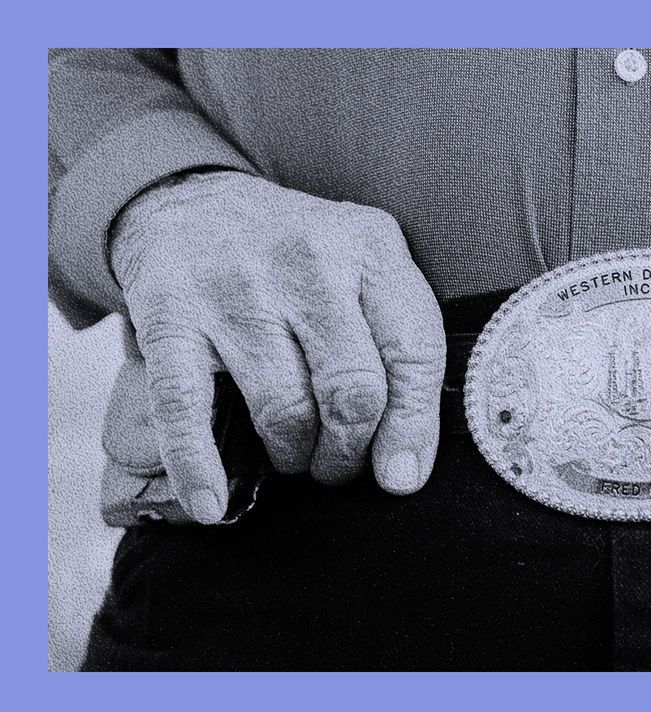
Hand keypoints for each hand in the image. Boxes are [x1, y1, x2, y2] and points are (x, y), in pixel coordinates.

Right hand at [112, 170, 445, 522]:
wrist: (194, 201)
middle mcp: (308, 262)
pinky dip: (198, 466)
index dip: (413, 428)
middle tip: (339, 465)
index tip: (402, 476)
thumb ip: (401, 344)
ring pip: (282, 408)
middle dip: (350, 451)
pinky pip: (186, 407)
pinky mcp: (169, 313)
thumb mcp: (369, 267)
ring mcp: (235, 287)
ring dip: (293, 456)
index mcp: (371, 249)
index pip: (414, 352)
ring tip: (293, 456)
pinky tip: (211, 505)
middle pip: (352, 391)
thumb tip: (405, 468)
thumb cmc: (303, 259)